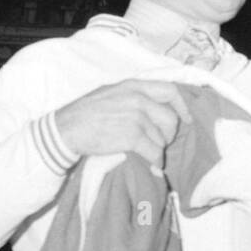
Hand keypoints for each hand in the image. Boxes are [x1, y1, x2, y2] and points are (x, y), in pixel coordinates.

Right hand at [54, 80, 193, 167]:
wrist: (64, 129)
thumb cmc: (85, 114)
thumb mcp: (110, 94)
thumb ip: (134, 97)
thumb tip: (157, 111)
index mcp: (132, 86)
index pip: (170, 90)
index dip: (182, 106)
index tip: (186, 119)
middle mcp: (136, 98)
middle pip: (170, 119)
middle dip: (169, 135)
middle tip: (159, 143)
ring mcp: (135, 117)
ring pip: (162, 138)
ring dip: (158, 149)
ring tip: (147, 154)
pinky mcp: (131, 136)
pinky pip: (155, 152)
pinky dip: (156, 161)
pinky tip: (151, 165)